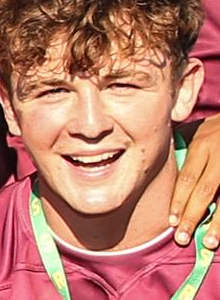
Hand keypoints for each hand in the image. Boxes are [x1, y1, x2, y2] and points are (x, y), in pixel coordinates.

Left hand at [170, 115, 219, 249]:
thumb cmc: (217, 127)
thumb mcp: (199, 131)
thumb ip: (184, 151)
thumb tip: (158, 171)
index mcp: (202, 145)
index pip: (187, 177)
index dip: (179, 200)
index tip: (171, 221)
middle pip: (205, 191)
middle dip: (193, 216)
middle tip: (182, 238)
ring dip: (218, 224)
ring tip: (209, 242)